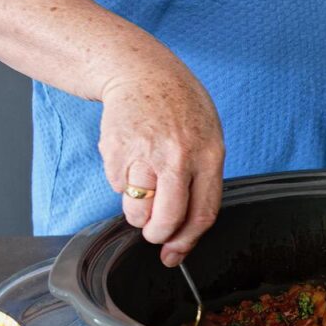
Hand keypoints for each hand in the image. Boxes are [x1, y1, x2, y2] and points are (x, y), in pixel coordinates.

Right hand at [98, 66, 224, 266]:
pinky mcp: (116, 151)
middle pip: (168, 219)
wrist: (142, 72)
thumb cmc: (180, 107)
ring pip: (137, 211)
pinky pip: (118, 188)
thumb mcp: (208, 138)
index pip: (203, 213)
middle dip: (158, 236)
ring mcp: (145, 153)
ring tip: (144, 189)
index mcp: (208, 155)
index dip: (187, 241)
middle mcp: (178, 156)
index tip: (174, 253)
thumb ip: (201, 182)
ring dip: (137, 214)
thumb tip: (184, 231)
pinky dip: (123, 185)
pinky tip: (132, 160)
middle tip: (154, 232)